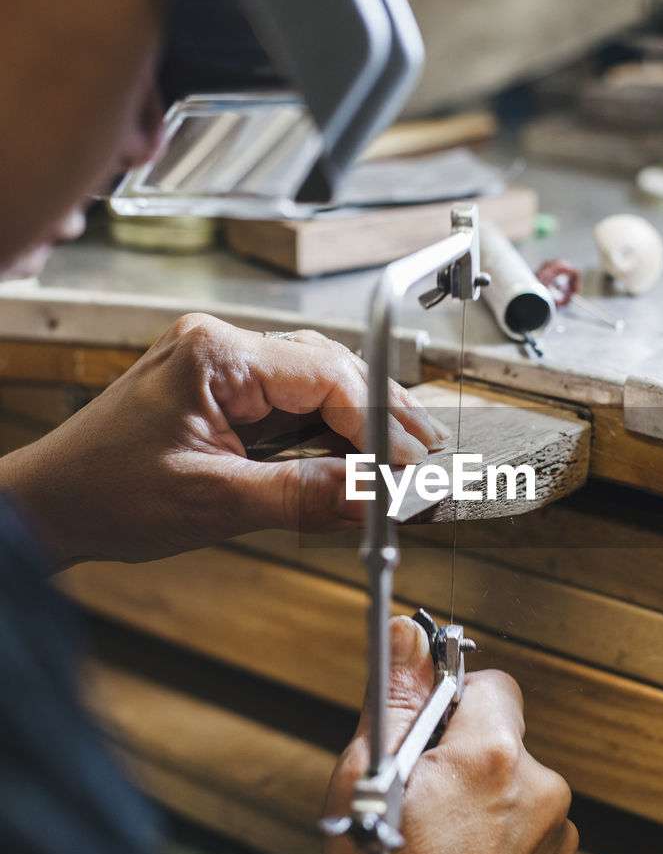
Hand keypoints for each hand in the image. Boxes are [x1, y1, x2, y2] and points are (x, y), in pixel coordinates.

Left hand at [0, 315, 448, 567]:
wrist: (50, 506)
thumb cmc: (105, 494)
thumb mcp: (215, 501)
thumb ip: (304, 495)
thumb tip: (374, 496)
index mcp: (215, 354)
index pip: (325, 373)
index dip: (377, 421)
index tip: (409, 464)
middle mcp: (219, 347)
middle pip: (327, 370)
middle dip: (378, 416)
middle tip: (421, 460)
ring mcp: (218, 367)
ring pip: (313, 385)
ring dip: (356, 425)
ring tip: (397, 462)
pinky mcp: (218, 393)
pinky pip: (287, 406)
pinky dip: (323, 434)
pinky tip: (349, 462)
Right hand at [322, 616, 576, 853]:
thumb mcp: (368, 776)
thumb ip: (395, 695)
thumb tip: (408, 634)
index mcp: (493, 754)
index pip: (490, 682)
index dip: (451, 703)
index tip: (424, 737)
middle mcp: (540, 786)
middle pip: (503, 735)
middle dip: (464, 753)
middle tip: (423, 796)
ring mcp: (556, 833)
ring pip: (516, 783)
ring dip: (485, 796)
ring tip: (442, 840)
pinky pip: (529, 826)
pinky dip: (501, 835)